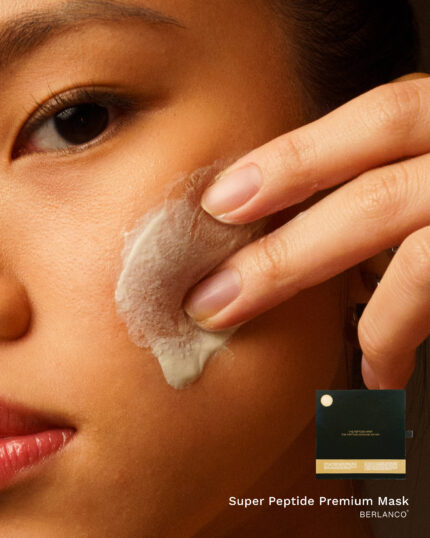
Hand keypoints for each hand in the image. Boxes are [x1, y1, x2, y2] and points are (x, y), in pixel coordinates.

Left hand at [184, 73, 429, 389]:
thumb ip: (392, 185)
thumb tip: (317, 244)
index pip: (381, 114)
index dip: (296, 156)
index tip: (220, 201)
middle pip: (375, 190)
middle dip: (284, 251)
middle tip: (211, 300)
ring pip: (411, 248)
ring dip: (346, 309)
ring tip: (290, 343)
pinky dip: (392, 339)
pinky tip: (374, 370)